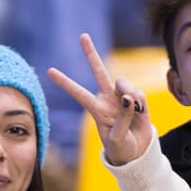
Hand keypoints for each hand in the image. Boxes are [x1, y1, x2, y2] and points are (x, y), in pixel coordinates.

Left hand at [47, 33, 152, 165]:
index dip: (65, 82)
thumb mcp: (117, 139)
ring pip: (123, 82)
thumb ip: (123, 118)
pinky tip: (140, 112)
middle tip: (82, 35)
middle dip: (91, 53)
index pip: (78, 93)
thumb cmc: (121, 149)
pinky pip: (139, 92)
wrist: (138, 154)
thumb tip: (128, 98)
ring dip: (128, 91)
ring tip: (132, 108)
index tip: (49, 71)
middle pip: (99, 71)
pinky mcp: (138, 99)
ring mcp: (122, 98)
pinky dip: (141, 101)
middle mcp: (107, 99)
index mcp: (96, 109)